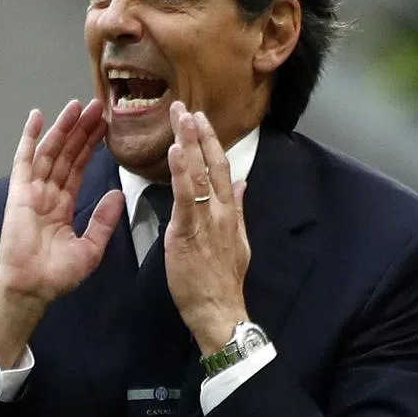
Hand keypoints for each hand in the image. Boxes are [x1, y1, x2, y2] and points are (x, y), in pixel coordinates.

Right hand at [0, 100, 123, 365]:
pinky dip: (29, 137)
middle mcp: (47, 193)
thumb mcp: (91, 248)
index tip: (105, 126)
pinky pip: (23, 160)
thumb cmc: (56, 276)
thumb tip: (117, 193)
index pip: (79, 167)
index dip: (91, 146)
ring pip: (50, 151)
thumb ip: (104, 220)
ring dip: (64, 127)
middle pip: (67, 153)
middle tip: (98, 106)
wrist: (31, 288)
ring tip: (78, 106)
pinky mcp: (19, 193)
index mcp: (62, 205)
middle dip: (82, 130)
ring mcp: (32, 191)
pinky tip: (38, 116)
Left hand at [164, 101, 250, 354]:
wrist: (219, 310)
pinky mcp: (188, 231)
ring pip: (198, 174)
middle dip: (198, 134)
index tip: (201, 119)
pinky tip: (176, 151)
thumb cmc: (222, 281)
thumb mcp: (238, 242)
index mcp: (229, 212)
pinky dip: (181, 172)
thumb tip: (241, 184)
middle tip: (185, 107)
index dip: (211, 142)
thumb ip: (237, 210)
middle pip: (210, 164)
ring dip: (189, 143)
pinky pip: (185, 197)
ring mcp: (206, 219)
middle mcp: (220, 210)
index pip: (221, 169)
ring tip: (180, 117)